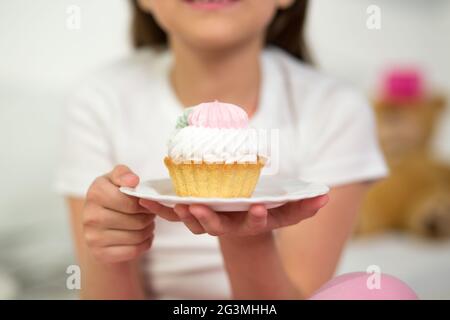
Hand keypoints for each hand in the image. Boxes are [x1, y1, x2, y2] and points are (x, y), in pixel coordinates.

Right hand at [83, 165, 154, 263]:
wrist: (99, 221)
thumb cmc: (112, 195)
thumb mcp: (116, 179)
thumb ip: (124, 174)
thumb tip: (133, 181)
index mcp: (95, 193)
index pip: (131, 203)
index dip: (145, 204)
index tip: (147, 202)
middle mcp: (90, 216)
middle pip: (136, 221)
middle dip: (149, 217)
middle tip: (149, 214)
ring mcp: (93, 238)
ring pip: (137, 237)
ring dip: (148, 230)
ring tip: (147, 223)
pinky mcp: (100, 254)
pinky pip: (134, 251)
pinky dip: (145, 243)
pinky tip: (143, 236)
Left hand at [139, 195, 328, 236]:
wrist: (243, 220)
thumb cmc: (264, 209)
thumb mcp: (284, 206)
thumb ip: (303, 204)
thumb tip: (326, 197)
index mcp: (251, 223)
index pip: (256, 223)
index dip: (257, 218)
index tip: (258, 208)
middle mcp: (229, 226)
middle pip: (217, 227)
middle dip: (208, 219)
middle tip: (197, 206)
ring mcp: (210, 222)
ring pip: (193, 223)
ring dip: (181, 214)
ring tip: (169, 202)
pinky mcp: (194, 215)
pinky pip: (175, 215)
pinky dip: (160, 208)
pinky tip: (144, 198)